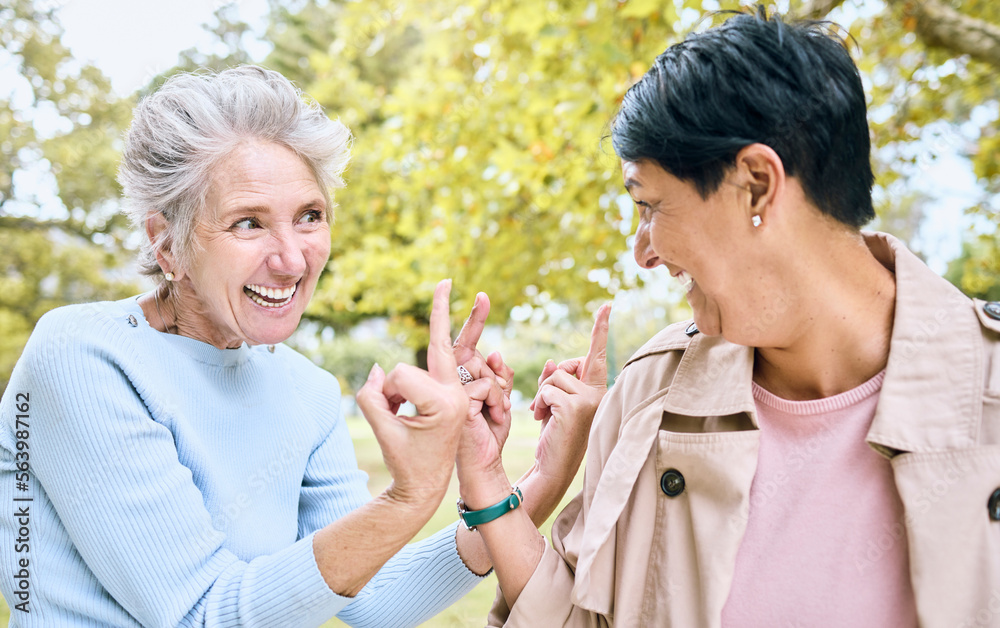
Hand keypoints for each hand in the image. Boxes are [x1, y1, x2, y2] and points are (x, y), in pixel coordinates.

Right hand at [355, 280, 467, 505]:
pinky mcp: (455, 398)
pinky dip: (423, 375)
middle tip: (446, 279)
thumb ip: (373, 397)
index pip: (403, 374)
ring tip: (410, 413)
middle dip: (425, 339)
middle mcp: (458, 396)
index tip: (388, 414)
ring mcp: (459, 397)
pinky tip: (442, 340)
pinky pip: (439, 368)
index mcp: (446, 404)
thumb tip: (378, 370)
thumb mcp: (383, 430)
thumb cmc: (404, 464)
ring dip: (406, 386)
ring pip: (425, 366)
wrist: (425, 490)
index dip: (387, 393)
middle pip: (423, 360)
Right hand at [453, 292, 512, 425]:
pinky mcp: (455, 401)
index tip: (483, 294)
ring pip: (484, 369)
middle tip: (490, 354)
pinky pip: (486, 386)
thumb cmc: (491, 432)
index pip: (468, 341)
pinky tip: (493, 418)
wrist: (484, 464)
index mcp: (461, 375)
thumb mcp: (501, 399)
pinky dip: (497, 402)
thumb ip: (500, 375)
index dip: (475, 317)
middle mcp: (451, 379)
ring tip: (496, 413)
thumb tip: (496, 352)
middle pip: (472, 348)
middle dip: (487, 346)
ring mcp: (450, 389)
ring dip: (500, 393)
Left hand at [530, 303, 610, 485]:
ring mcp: (589, 399)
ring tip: (544, 415)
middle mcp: (599, 393)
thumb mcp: (554, 403)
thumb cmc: (554, 436)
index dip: (600, 329)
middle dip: (550, 380)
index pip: (596, 354)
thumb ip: (555, 380)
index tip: (606, 306)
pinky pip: (547, 389)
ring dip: (541, 395)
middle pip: (567, 365)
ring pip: (554, 377)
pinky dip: (539, 403)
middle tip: (546, 406)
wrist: (551, 467)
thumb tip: (552, 362)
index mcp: (597, 390)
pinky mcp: (575, 406)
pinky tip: (542, 419)